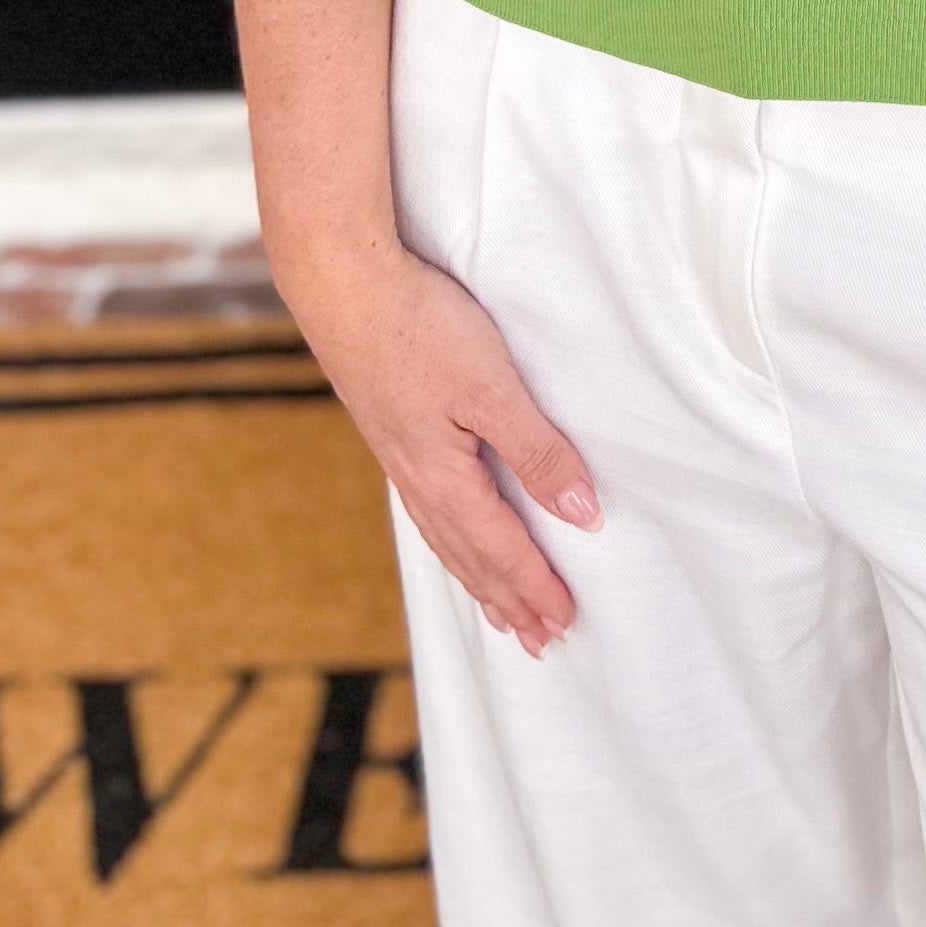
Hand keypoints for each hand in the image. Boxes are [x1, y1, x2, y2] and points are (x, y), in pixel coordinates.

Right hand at [293, 236, 599, 656]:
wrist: (341, 284)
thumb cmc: (419, 329)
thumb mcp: (492, 389)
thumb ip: (537, 453)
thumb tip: (583, 514)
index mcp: (443, 478)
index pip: (502, 548)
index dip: (537, 586)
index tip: (567, 622)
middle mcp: (417, 479)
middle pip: (471, 558)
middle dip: (509, 600)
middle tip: (541, 642)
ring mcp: (399, 457)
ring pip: (446, 538)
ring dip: (479, 579)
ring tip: (502, 613)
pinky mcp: (391, 431)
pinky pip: (427, 510)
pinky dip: (450, 541)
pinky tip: (452, 535)